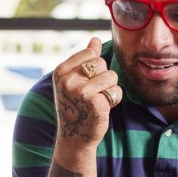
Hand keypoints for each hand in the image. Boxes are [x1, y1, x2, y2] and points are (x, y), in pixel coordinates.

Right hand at [51, 37, 120, 165]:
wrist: (75, 136)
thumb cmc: (76, 106)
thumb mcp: (74, 81)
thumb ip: (84, 59)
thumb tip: (95, 39)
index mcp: (61, 72)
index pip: (90, 54)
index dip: (94, 68)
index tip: (85, 83)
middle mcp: (68, 81)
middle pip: (101, 64)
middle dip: (103, 78)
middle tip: (91, 95)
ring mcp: (81, 92)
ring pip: (111, 76)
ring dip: (110, 89)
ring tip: (98, 101)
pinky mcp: (95, 103)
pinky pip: (116, 90)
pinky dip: (114, 99)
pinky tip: (103, 108)